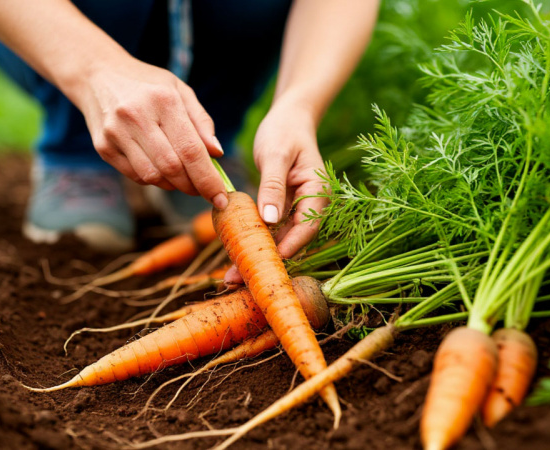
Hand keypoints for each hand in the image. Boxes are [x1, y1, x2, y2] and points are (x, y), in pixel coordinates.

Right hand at [73, 56, 227, 207]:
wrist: (97, 74)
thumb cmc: (147, 84)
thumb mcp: (179, 91)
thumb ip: (201, 122)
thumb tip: (217, 153)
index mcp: (163, 100)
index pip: (190, 150)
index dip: (208, 179)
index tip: (221, 198)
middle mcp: (136, 116)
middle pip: (172, 168)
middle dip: (192, 186)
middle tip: (203, 190)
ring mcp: (116, 133)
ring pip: (153, 177)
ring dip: (173, 185)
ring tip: (182, 178)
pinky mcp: (103, 147)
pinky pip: (136, 176)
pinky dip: (154, 179)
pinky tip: (159, 168)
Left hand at [223, 101, 328, 284]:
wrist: (288, 118)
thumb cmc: (285, 131)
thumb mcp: (276, 155)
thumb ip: (273, 186)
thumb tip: (270, 219)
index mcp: (318, 193)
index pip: (307, 227)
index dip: (288, 247)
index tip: (266, 261)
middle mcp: (310, 206)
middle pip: (291, 241)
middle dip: (266, 260)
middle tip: (237, 280)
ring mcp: (296, 210)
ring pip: (277, 240)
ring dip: (257, 256)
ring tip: (231, 277)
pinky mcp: (281, 210)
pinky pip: (268, 231)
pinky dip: (252, 241)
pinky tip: (233, 255)